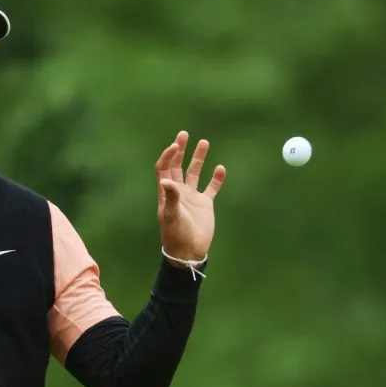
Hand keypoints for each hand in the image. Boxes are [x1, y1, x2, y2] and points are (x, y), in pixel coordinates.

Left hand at [155, 130, 226, 263]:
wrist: (189, 251)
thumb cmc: (176, 235)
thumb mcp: (172, 216)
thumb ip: (171, 197)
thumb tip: (166, 179)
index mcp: (166, 193)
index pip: (164, 168)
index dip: (168, 156)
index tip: (175, 145)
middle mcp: (178, 192)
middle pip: (177, 166)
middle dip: (180, 150)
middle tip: (184, 134)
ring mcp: (192, 197)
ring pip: (194, 173)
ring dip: (198, 158)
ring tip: (204, 142)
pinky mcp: (205, 204)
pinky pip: (211, 187)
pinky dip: (216, 178)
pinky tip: (221, 168)